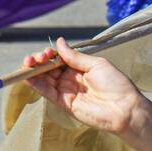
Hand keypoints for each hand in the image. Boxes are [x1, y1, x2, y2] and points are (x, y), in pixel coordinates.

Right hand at [20, 35, 142, 135]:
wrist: (124, 109)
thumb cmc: (116, 84)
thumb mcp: (96, 64)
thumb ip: (75, 57)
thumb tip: (59, 42)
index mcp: (80, 67)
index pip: (58, 58)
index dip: (49, 54)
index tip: (46, 52)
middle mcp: (71, 78)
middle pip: (48, 68)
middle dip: (38, 61)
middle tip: (34, 58)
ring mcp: (67, 91)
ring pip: (45, 79)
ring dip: (33, 71)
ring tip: (27, 64)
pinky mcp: (64, 103)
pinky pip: (47, 92)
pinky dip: (36, 85)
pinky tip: (28, 76)